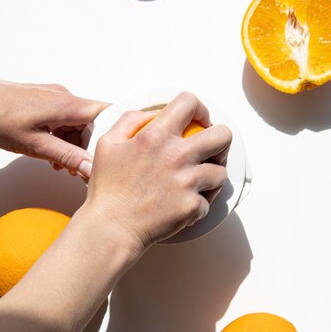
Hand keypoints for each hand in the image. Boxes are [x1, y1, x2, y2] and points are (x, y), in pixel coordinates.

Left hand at [0, 72, 108, 177]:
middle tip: (76, 167)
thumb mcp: (37, 146)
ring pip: (76, 124)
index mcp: (68, 105)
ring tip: (58, 163)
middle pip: (91, 123)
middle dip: (86, 147)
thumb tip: (91, 168)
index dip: (113, 134)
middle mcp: (65, 97)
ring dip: (71, 144)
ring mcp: (54, 97)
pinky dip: (60, 136)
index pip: (107, 114)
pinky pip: (62, 120)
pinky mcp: (44, 100)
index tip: (111, 152)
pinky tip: (49, 151)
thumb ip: (68, 157)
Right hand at [86, 92, 231, 249]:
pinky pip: (208, 201)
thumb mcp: (108, 143)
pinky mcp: (192, 206)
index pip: (189, 103)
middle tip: (211, 151)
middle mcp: (176, 156)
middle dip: (220, 141)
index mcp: (155, 136)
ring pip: (221, 172)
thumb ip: (131, 121)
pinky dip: (198, 204)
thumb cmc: (108, 190)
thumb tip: (153, 114)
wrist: (111, 228)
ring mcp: (187, 182)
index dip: (200, 109)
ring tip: (197, 182)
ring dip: (211, 177)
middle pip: (223, 135)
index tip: (199, 120)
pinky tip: (184, 204)